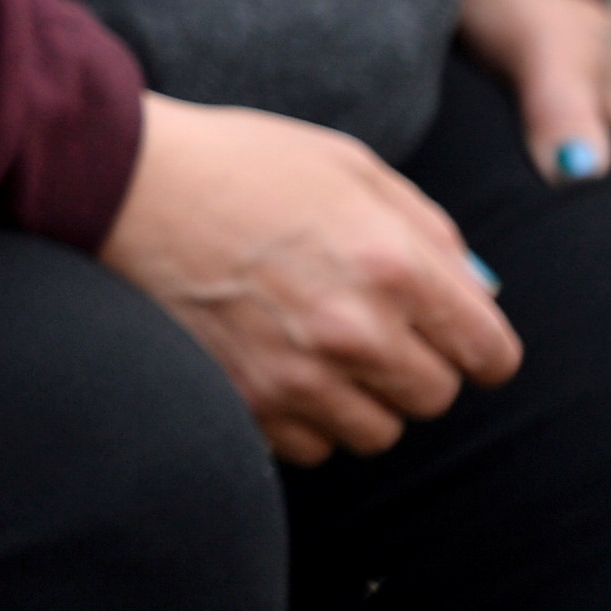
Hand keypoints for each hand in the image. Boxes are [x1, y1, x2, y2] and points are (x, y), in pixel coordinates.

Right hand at [97, 93, 520, 462]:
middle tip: (368, 328)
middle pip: (435, 398)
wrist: (120, 183)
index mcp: (394, 264)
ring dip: (360, 399)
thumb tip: (480, 295)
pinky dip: (304, 418)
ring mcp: (297, 375)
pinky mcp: (246, 402)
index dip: (476, 346)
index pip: (489, 353)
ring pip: (377, 432)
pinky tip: (276, 367)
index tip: (451, 336)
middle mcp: (355, 330)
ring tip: (318, 349)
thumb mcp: (349, 166)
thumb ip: (430, 232)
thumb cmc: (238, 163)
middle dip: (414, 366)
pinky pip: (312, 447)